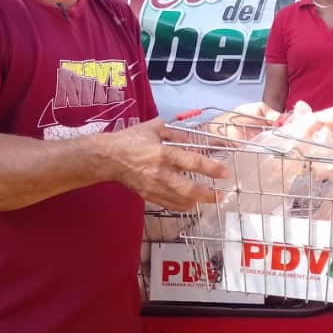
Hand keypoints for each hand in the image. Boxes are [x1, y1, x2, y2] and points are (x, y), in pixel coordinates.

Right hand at [104, 119, 228, 210]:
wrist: (107, 158)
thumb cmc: (131, 139)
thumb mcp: (154, 127)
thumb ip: (175, 133)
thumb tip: (190, 141)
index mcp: (164, 153)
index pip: (193, 162)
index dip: (212, 168)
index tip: (225, 173)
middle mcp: (161, 173)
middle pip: (189, 189)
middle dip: (207, 195)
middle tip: (220, 195)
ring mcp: (154, 187)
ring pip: (180, 201)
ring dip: (197, 201)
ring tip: (209, 199)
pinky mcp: (148, 195)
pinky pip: (168, 204)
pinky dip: (181, 205)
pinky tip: (190, 203)